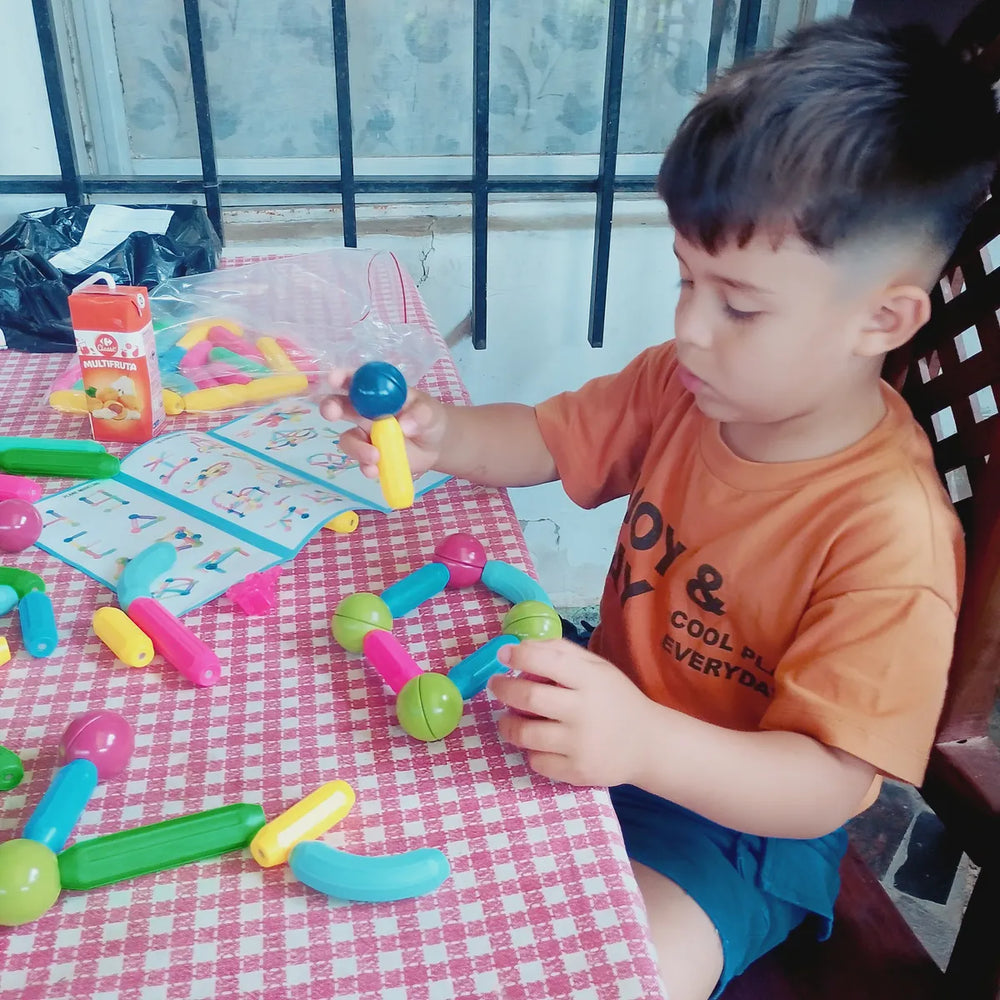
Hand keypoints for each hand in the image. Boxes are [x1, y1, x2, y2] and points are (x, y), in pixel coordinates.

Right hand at [319, 367, 449, 477]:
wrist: (436, 446)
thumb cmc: (429, 418)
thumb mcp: (430, 411)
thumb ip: (420, 414)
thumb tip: (404, 425)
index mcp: (377, 393)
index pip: (356, 381)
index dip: (343, 377)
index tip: (335, 379)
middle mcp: (365, 412)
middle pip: (339, 406)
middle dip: (330, 407)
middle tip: (331, 413)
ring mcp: (365, 435)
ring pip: (348, 439)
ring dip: (356, 448)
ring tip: (375, 456)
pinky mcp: (370, 456)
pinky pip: (360, 461)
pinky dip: (365, 466)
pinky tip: (375, 470)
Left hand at [487, 639, 654, 787]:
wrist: (648, 744)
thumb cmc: (616, 699)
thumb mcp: (598, 668)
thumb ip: (562, 652)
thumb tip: (521, 644)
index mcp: (591, 679)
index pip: (548, 661)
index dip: (519, 656)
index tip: (502, 654)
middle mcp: (584, 711)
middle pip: (529, 698)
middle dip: (503, 689)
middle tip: (495, 685)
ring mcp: (580, 744)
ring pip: (525, 734)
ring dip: (508, 724)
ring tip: (507, 718)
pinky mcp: (576, 771)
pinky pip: (536, 761)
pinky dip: (530, 751)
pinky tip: (537, 743)